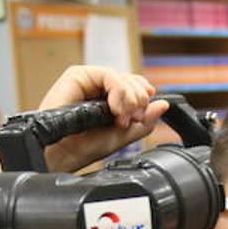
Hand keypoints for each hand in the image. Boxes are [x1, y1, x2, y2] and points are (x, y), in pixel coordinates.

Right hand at [37, 66, 169, 172]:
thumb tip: (163, 104)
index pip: (135, 85)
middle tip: (130, 119)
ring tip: (120, 117)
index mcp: (109, 99)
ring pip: (122, 77)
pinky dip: (117, 91)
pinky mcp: (78, 75)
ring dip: (128, 99)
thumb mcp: (124, 135)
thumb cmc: (86, 147)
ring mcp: (89, 80)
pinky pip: (108, 75)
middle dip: (138, 101)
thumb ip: (145, 121)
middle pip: (132, 80)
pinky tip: (114, 108)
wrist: (64, 153)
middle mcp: (99, 88)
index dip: (144, 94)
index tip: (143, 111)